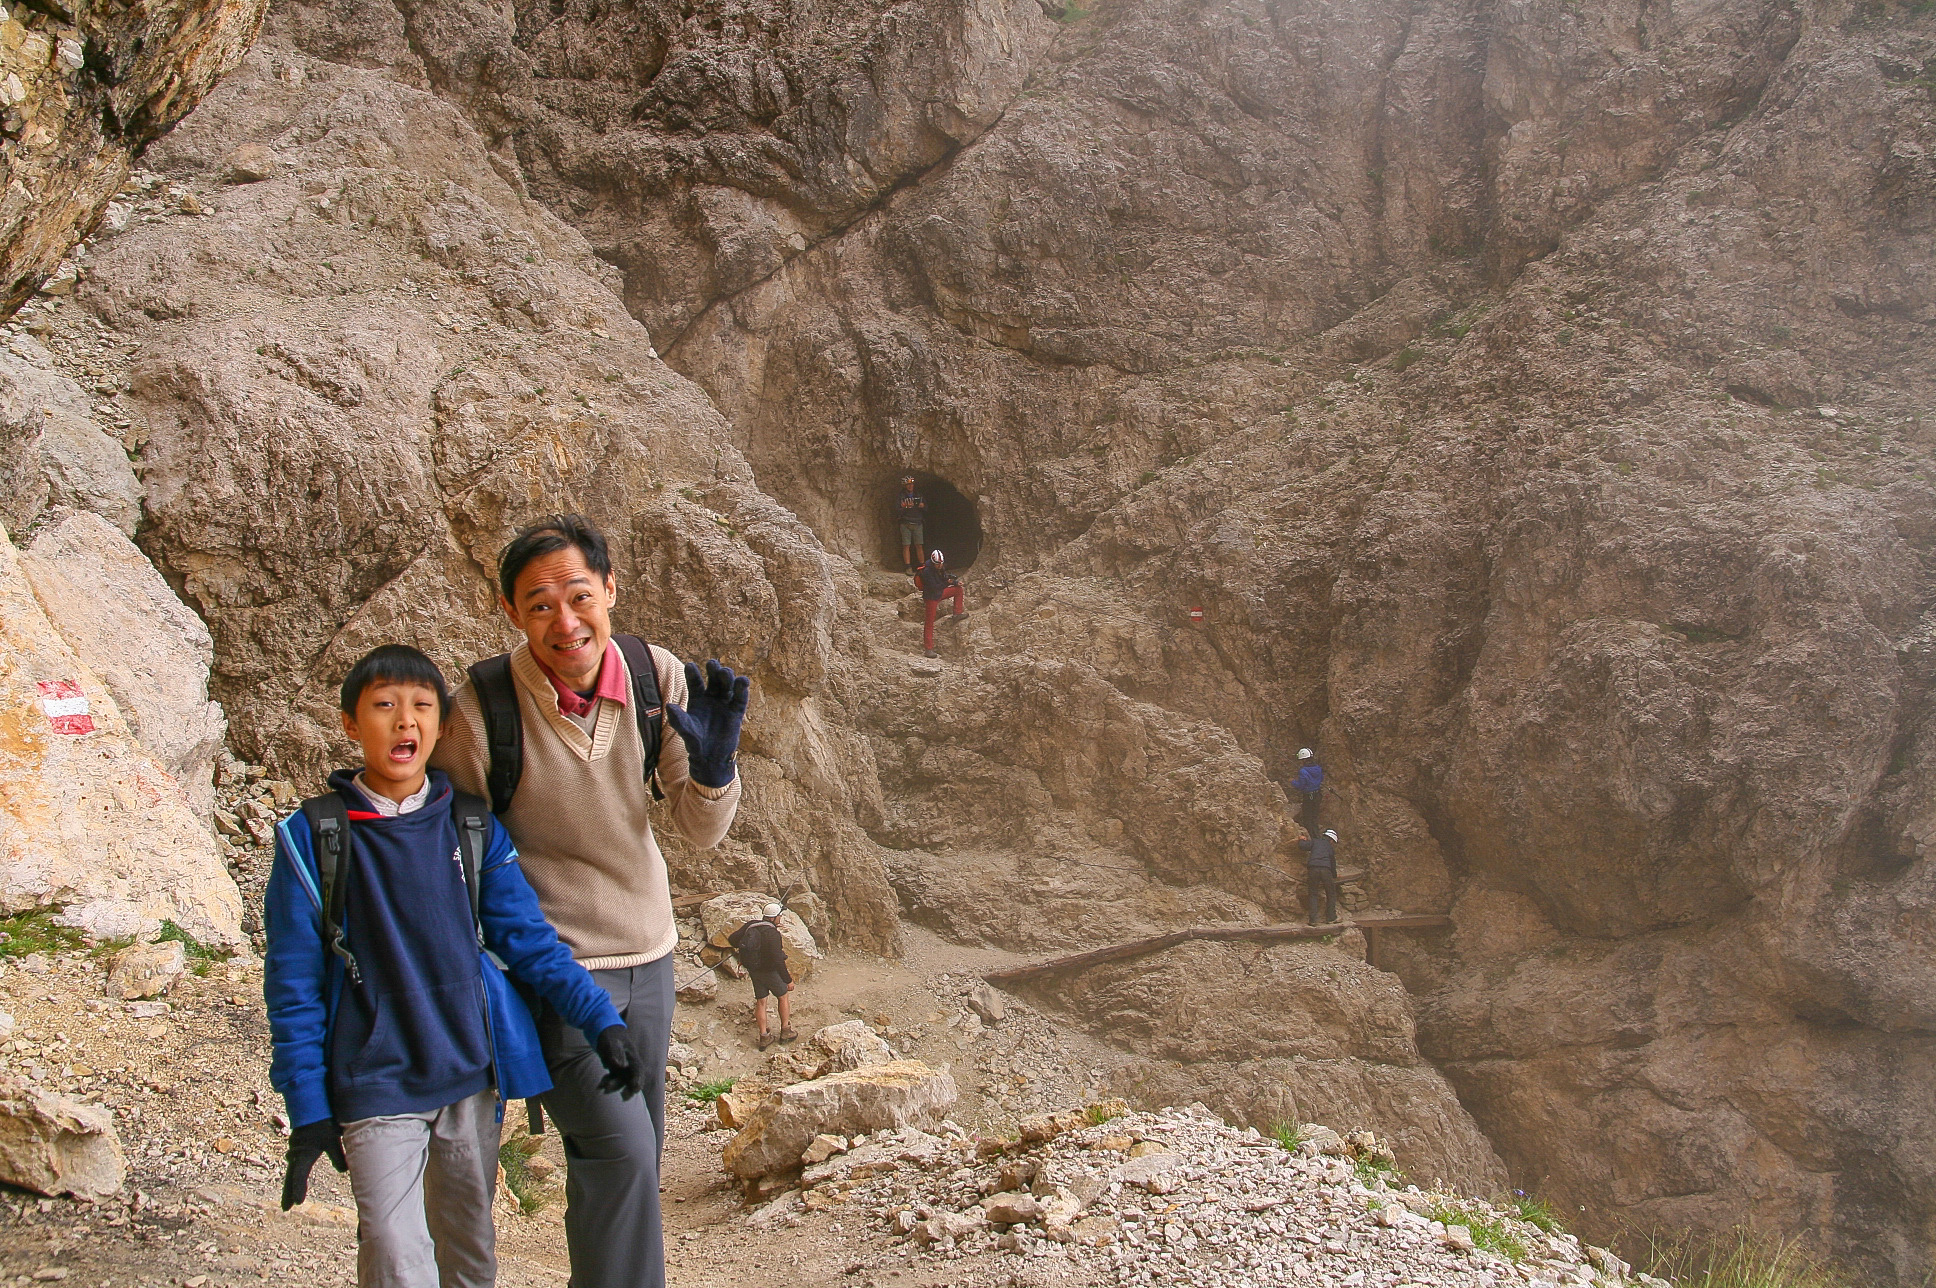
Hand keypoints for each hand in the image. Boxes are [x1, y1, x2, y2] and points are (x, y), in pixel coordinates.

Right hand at [281, 1118, 346, 1210]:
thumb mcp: (332, 1139)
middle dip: (289, 1193)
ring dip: (290, 1185)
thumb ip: (337, 1155)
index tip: (297, 1203)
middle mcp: (296, 1154)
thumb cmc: (323, 1122)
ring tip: (289, 1200)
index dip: (298, 1189)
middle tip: (286, 1208)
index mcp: (303, 1154)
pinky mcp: (297, 1147)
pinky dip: (294, 1175)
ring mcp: (295, 1150)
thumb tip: (344, 1171)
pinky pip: (295, 1165)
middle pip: (291, 1177)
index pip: (299, 1176)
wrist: (311, 1105)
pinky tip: (295, 1180)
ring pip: (291, 1172)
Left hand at [595, 1024, 644, 1099]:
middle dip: (628, 1088)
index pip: (638, 1070)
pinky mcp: (614, 1068)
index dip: (638, 1080)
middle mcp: (628, 1063)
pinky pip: (612, 1078)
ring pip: (621, 1080)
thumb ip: (616, 1052)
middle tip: (623, 1097)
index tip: (636, 1088)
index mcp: (632, 1056)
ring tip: (603, 1087)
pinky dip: (607, 1082)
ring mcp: (621, 1066)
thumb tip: (621, 1066)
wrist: (604, 1029)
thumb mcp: (612, 1041)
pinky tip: (600, 1085)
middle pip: (631, 1078)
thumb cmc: (610, 1034)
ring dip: (614, 1085)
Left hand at [664, 659, 748, 787]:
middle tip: (712, 664)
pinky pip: (740, 698)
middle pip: (713, 679)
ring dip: (727, 677)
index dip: (693, 674)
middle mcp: (711, 698)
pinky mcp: (736, 712)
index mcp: (697, 699)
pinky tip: (743, 681)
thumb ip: (678, 719)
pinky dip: (742, 690)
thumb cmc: (695, 742)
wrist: (711, 758)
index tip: (690, 665)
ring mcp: (724, 703)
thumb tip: (668, 705)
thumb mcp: (685, 730)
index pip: (695, 682)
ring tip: (725, 672)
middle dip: (713, 670)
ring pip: (727, 686)